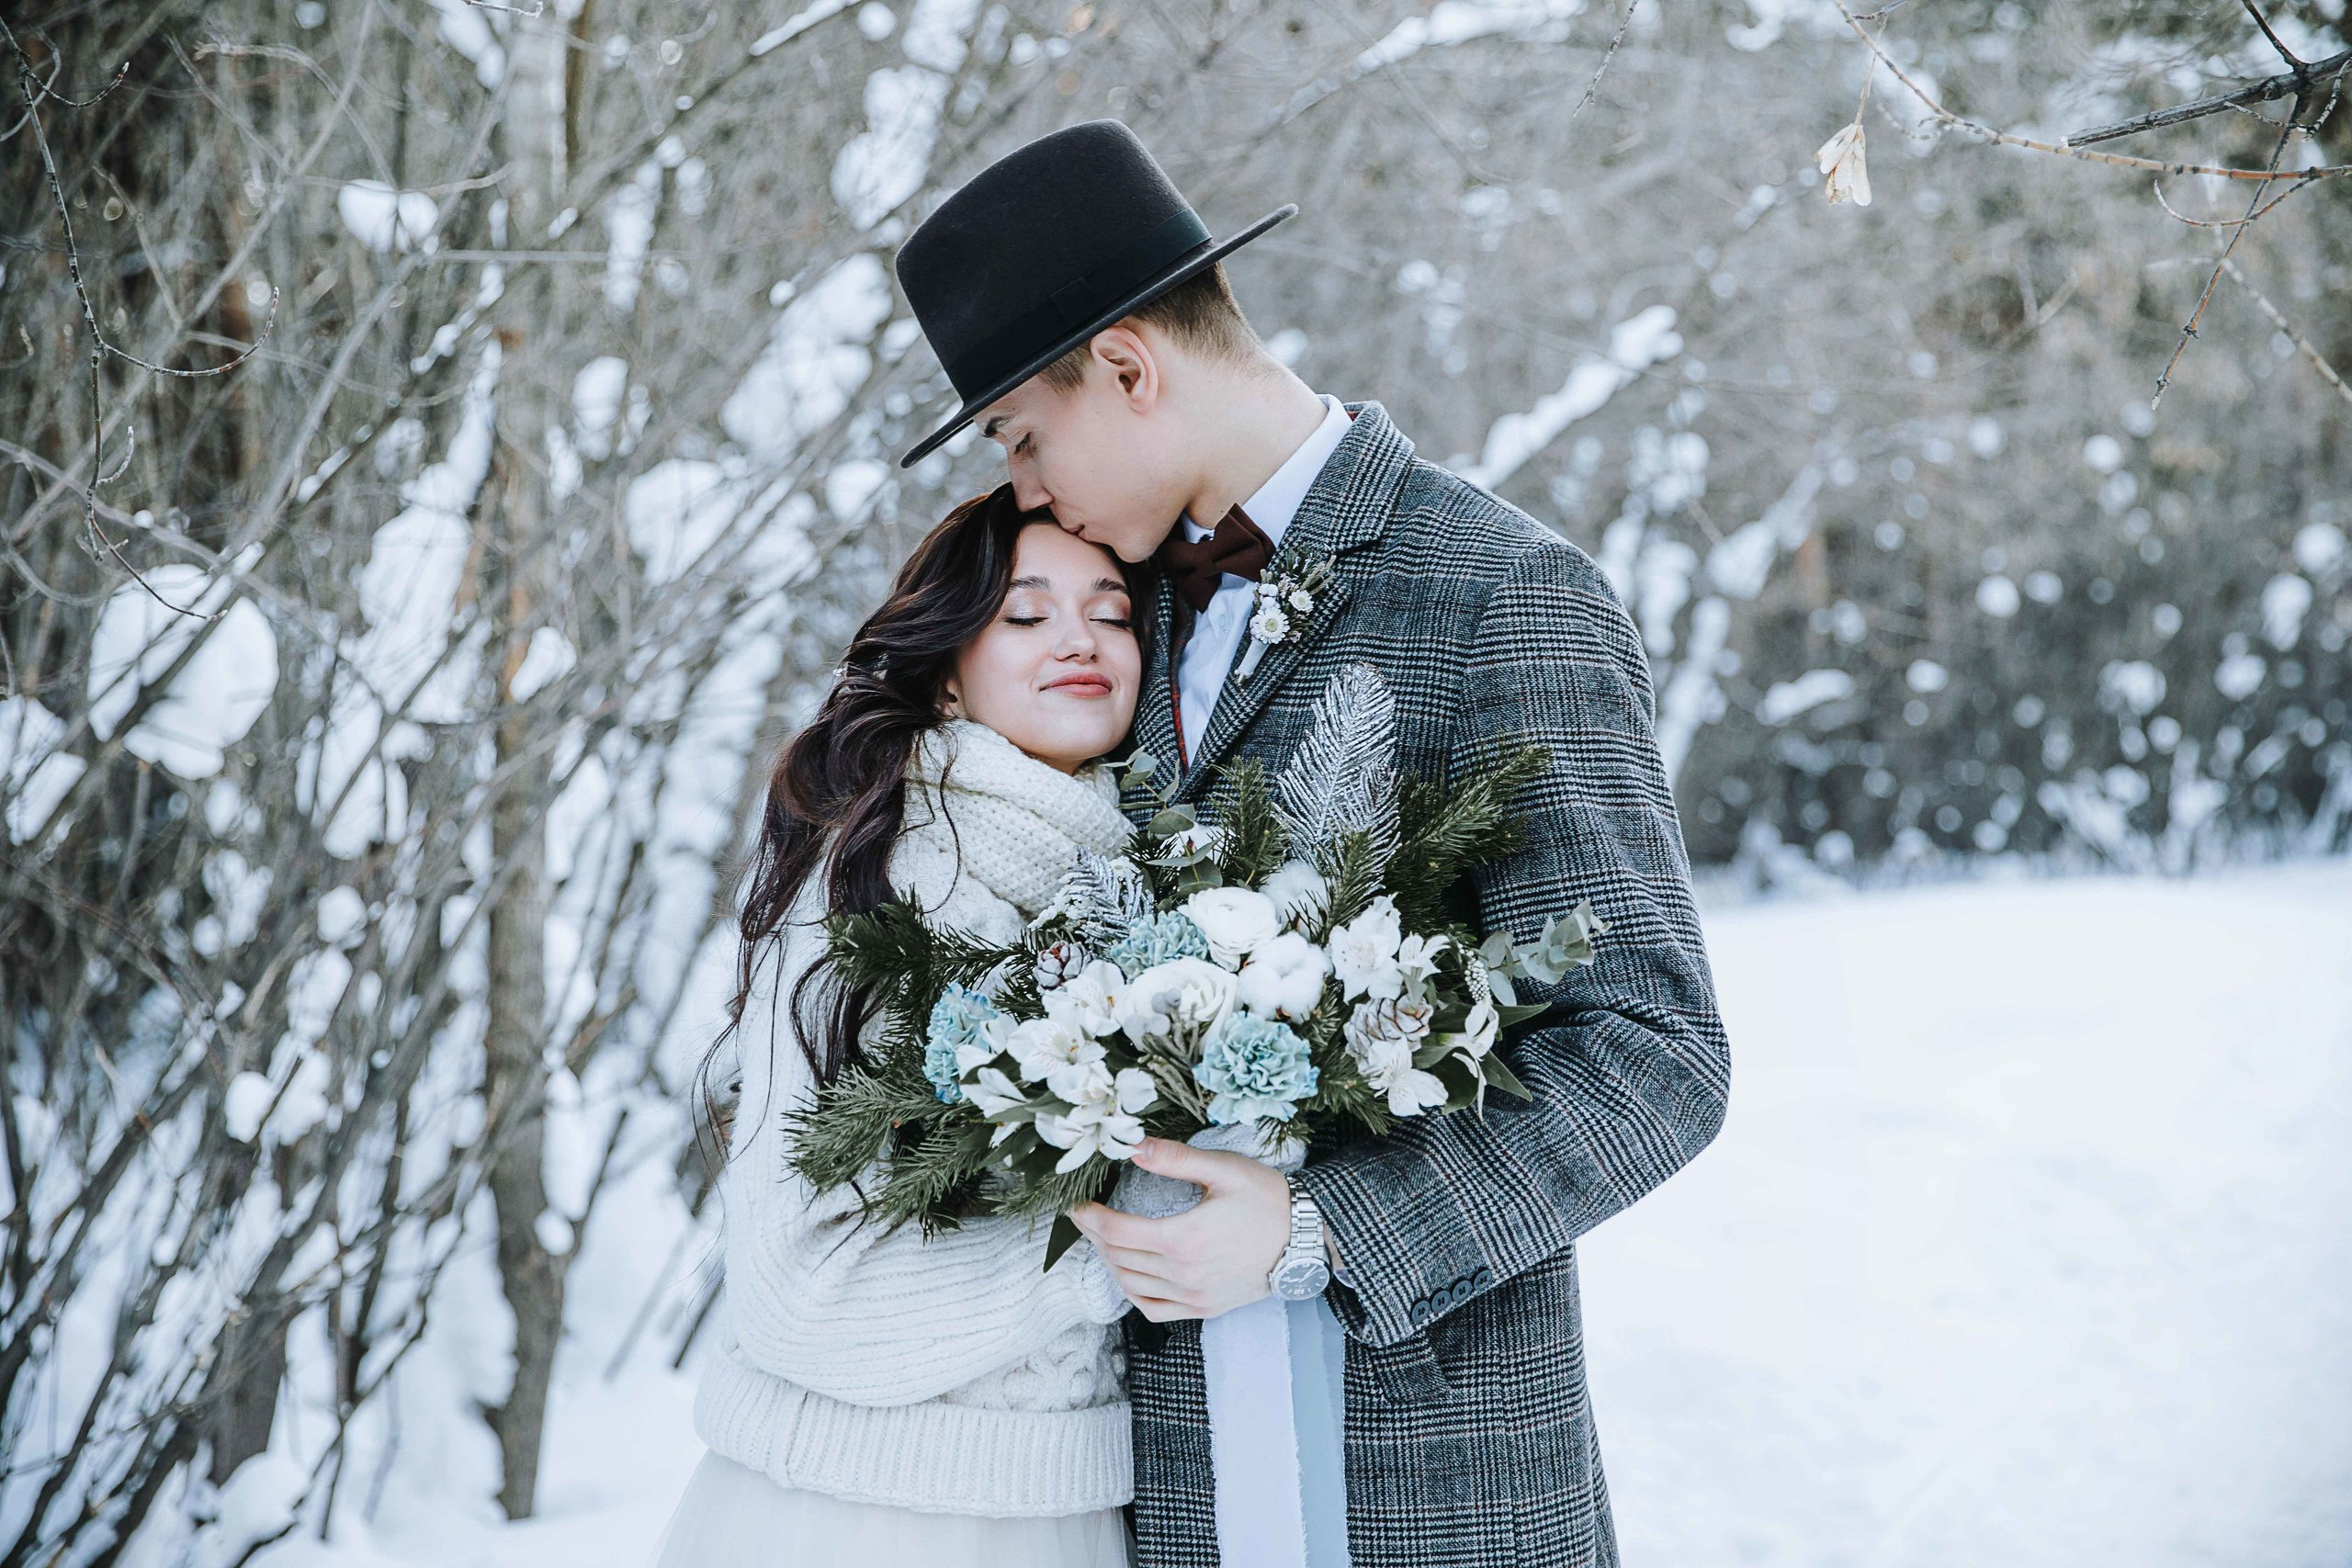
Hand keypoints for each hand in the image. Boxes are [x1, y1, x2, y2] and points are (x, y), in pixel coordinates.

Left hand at [1069, 1137, 1291, 1321]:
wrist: (1307, 1237)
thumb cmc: (1267, 1198)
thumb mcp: (1222, 1169)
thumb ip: (1174, 1158)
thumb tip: (1133, 1146)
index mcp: (1184, 1238)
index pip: (1117, 1232)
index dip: (1091, 1219)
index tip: (1078, 1206)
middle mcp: (1184, 1273)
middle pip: (1119, 1258)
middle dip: (1095, 1237)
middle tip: (1087, 1218)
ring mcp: (1194, 1296)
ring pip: (1132, 1285)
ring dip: (1110, 1263)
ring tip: (1104, 1241)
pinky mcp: (1205, 1308)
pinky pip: (1155, 1311)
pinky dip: (1134, 1295)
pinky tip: (1130, 1276)